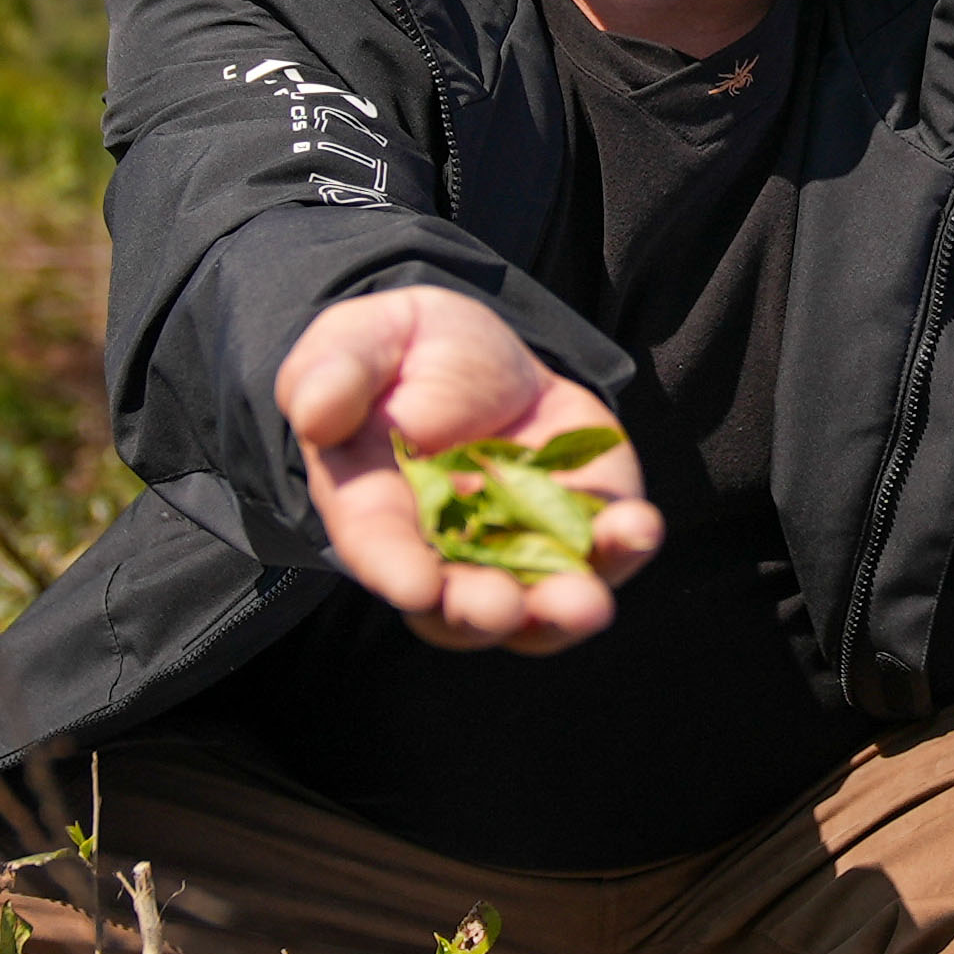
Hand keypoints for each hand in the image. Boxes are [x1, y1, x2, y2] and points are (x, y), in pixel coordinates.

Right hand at [275, 285, 662, 653]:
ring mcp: (520, 542)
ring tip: (587, 602)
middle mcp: (449, 547)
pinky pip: (603, 547)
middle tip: (502, 609)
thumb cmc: (400, 353)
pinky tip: (637, 529)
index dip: (395, 570)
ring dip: (562, 608)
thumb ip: (334, 373)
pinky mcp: (582, 518)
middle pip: (460, 604)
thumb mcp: (359, 341)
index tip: (417, 584)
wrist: (480, 352)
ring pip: (537, 602)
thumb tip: (315, 412)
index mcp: (377, 509)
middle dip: (482, 611)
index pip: (380, 550)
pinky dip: (623, 546)